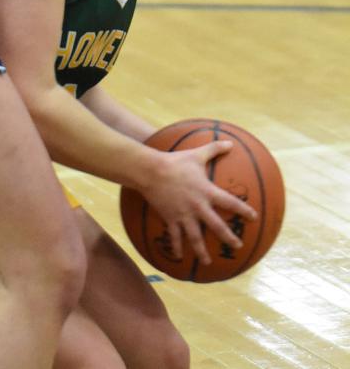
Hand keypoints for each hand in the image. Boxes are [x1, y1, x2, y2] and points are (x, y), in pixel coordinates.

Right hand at [141, 141, 257, 264]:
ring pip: (196, 237)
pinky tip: (179, 257)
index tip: (253, 217)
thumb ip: (215, 149)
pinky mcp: (171, 218)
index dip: (243, 210)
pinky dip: (177, 247)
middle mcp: (198, 207)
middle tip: (238, 246)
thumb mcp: (197, 154)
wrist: (152, 171)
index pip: (230, 203)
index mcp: (207, 192)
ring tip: (208, 262)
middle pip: (217, 226)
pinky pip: (175, 236)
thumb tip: (231, 143)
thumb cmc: (176, 161)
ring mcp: (184, 215)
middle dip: (228, 237)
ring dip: (202, 251)